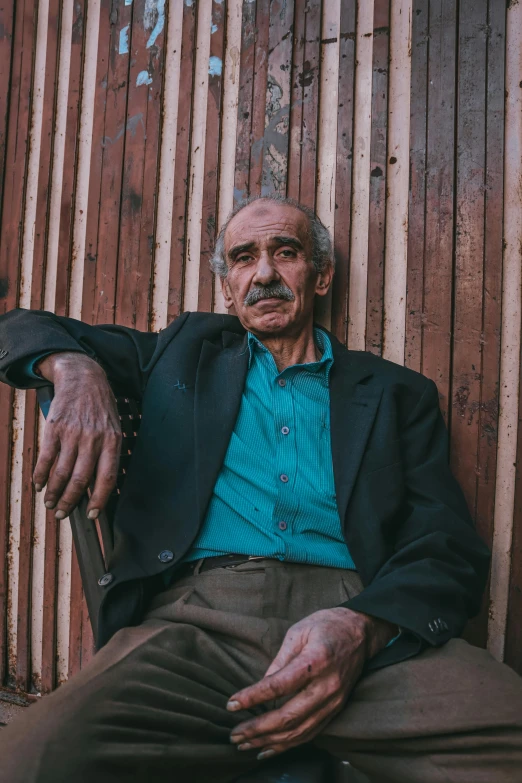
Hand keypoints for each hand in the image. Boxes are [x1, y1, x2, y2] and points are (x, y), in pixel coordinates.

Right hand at [33, 352, 121, 519]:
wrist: (83, 378)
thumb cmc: (101, 407)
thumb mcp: (114, 428)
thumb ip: (109, 454)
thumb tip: (99, 485)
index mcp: (112, 441)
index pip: (107, 478)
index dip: (99, 500)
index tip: (92, 515)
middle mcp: (93, 439)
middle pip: (80, 480)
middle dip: (70, 502)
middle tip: (62, 513)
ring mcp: (73, 433)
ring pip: (61, 472)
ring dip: (54, 492)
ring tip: (50, 503)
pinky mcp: (55, 427)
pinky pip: (46, 458)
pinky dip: (41, 475)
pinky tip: (40, 484)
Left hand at [228, 607, 396, 759]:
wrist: (360, 631)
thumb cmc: (326, 626)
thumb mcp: (298, 632)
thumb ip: (279, 660)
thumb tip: (259, 685)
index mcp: (315, 660)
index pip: (279, 685)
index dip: (253, 697)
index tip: (231, 704)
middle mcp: (327, 686)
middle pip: (288, 716)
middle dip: (257, 728)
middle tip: (234, 734)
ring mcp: (333, 701)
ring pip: (299, 731)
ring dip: (269, 742)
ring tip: (244, 744)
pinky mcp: (336, 709)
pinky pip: (310, 733)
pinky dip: (288, 744)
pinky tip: (268, 748)